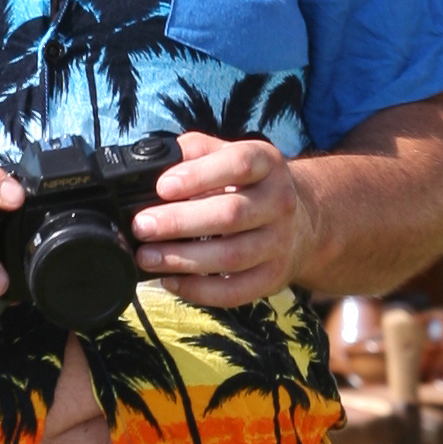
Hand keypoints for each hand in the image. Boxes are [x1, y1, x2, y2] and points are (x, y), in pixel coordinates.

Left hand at [132, 135, 320, 305]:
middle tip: (143, 227)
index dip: (199, 175)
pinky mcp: (273, 277)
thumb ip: (194, 152)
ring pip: (231, 256)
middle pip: (231, 214)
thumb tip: (153, 164)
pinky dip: (199, 290)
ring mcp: (279, 243)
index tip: (162, 187)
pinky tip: (171, 281)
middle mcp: (280, 202)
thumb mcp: (228, 155)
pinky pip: (235, 291)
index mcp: (268, 164)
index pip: (239, 164)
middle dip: (179, 222)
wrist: (299, 221)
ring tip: (147, 257)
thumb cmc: (247, 185)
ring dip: (183, 259)